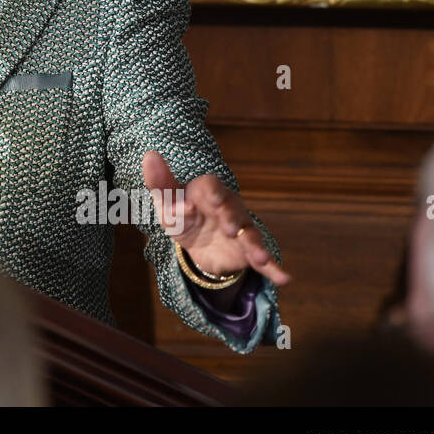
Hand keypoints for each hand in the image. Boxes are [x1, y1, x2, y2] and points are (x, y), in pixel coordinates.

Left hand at [142, 149, 290, 287]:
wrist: (197, 243)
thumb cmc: (181, 214)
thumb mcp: (166, 202)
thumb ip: (159, 182)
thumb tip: (149, 155)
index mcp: (207, 191)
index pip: (210, 186)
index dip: (208, 193)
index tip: (200, 203)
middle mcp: (229, 208)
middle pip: (233, 209)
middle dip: (232, 217)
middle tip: (228, 227)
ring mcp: (241, 230)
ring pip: (250, 235)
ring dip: (255, 245)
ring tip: (259, 257)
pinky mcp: (247, 251)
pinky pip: (263, 259)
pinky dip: (274, 268)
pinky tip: (284, 278)